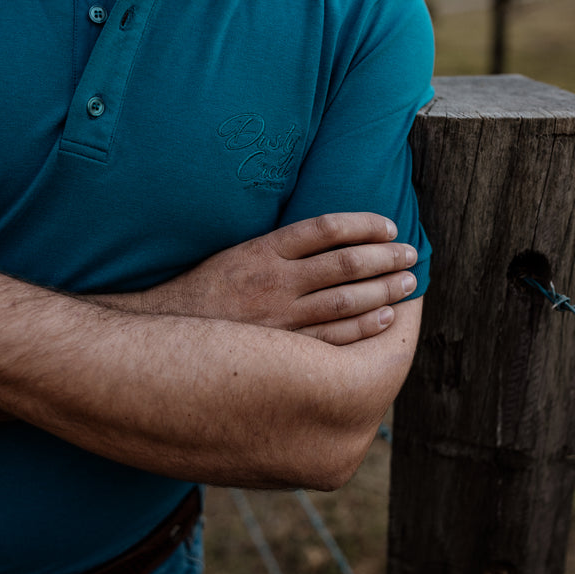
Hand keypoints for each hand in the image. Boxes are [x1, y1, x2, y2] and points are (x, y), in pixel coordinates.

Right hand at [127, 212, 417, 344]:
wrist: (163, 336)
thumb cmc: (203, 293)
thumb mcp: (234, 256)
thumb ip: (278, 249)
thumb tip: (328, 239)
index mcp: (262, 250)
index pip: (325, 228)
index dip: (364, 225)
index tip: (390, 226)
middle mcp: (273, 281)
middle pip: (344, 264)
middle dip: (384, 258)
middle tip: (412, 255)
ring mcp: (278, 318)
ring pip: (344, 301)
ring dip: (384, 291)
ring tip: (409, 282)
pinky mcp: (280, 348)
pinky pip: (331, 337)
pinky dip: (364, 327)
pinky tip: (387, 318)